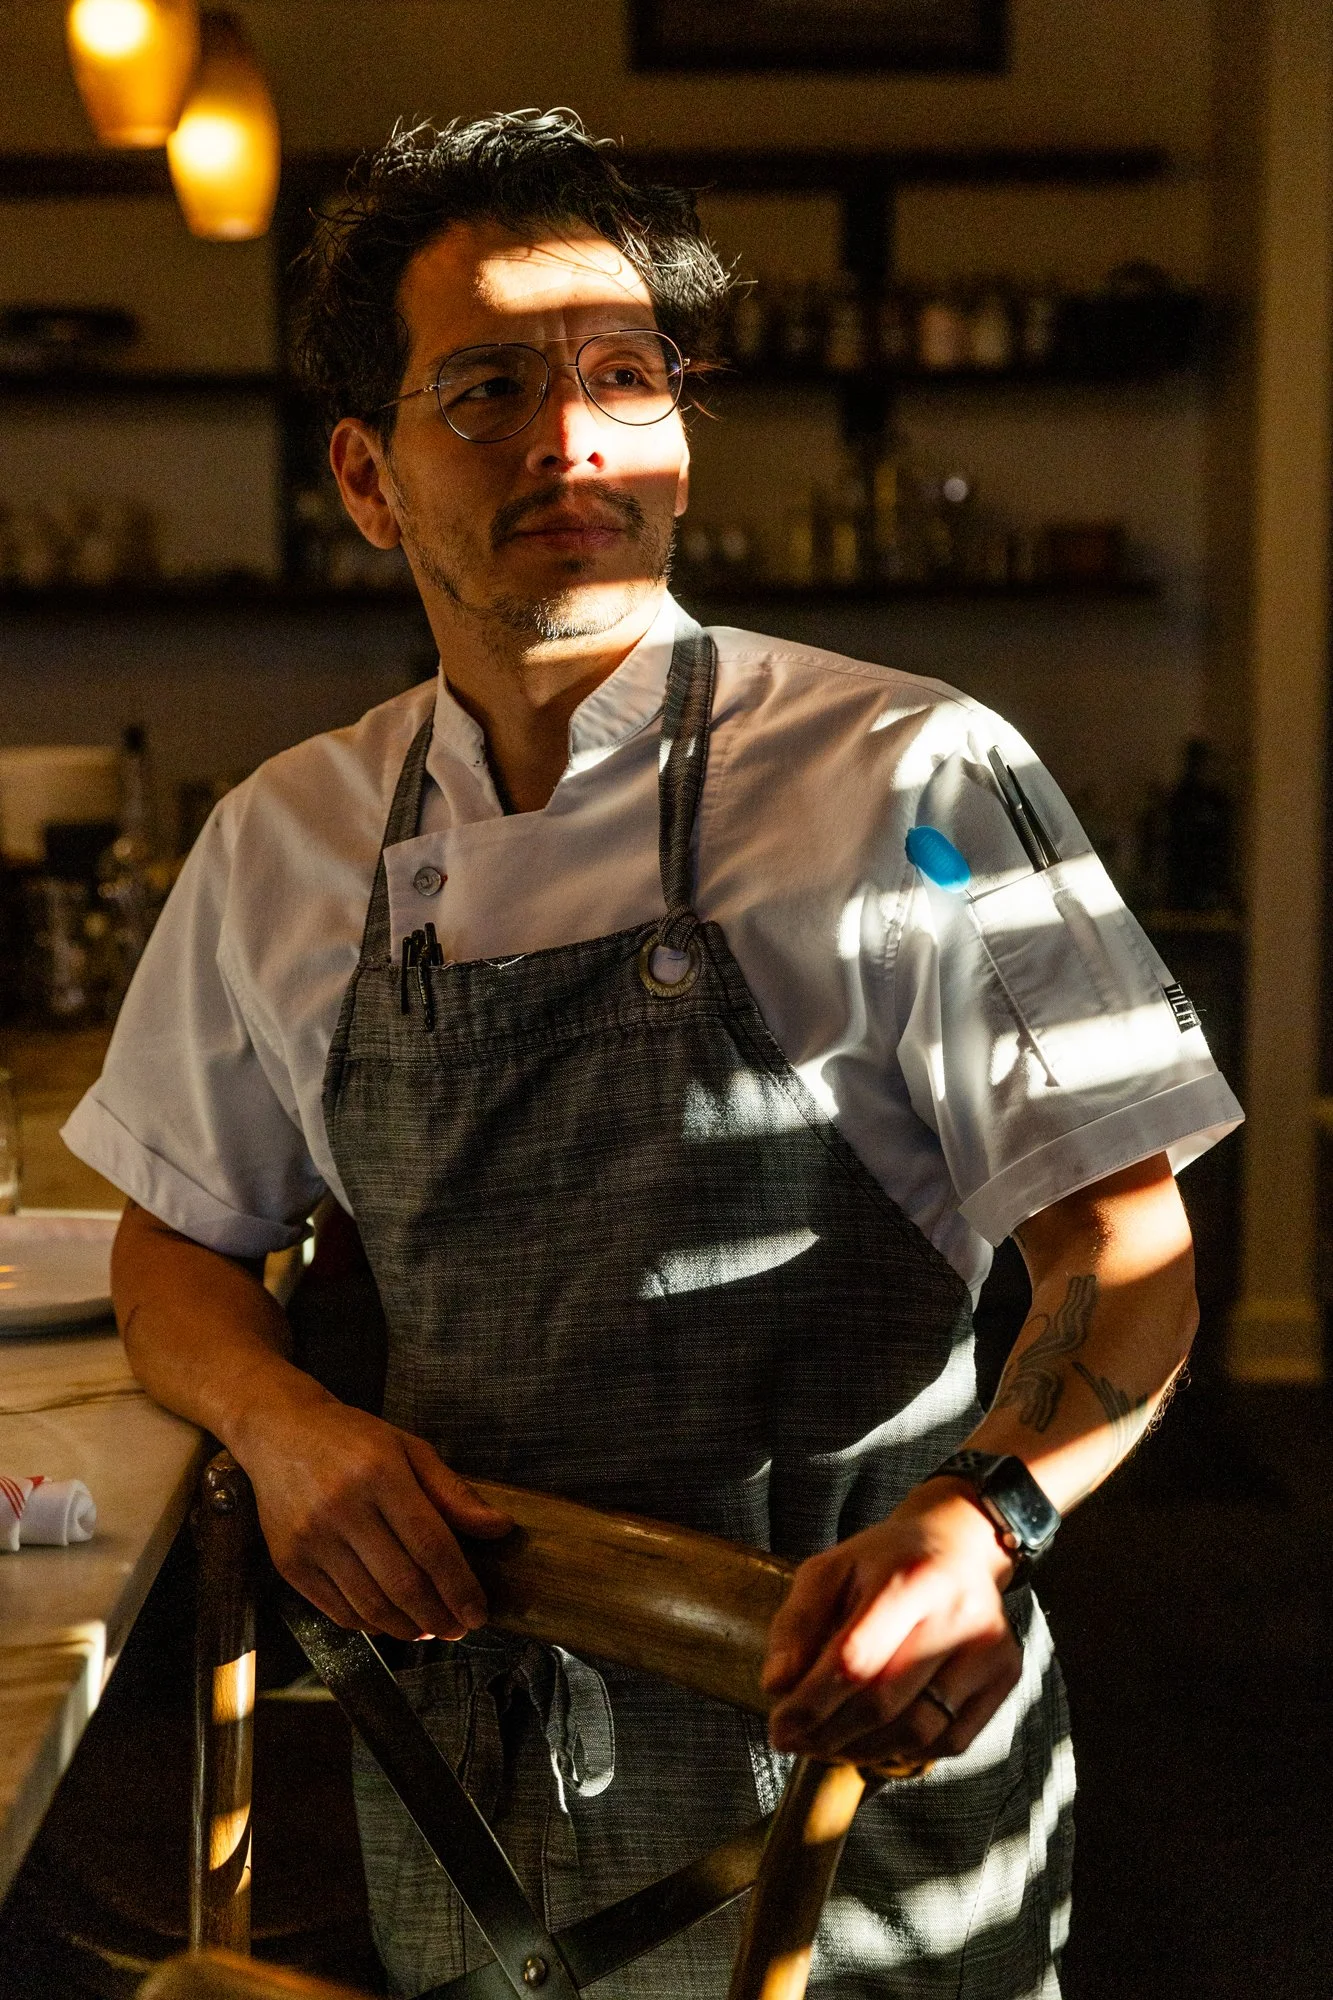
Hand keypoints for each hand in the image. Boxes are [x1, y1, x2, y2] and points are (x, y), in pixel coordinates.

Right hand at [234, 1386, 512, 1641]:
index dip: (460, 1586)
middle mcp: (341, 1507)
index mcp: (380, 1473)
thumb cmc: (352, 1439)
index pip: (430, 1544)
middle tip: (459, 1629)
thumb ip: (453, 1492)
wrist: (279, 1432)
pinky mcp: (288, 1561)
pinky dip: (370, 1624)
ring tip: (430, 1630)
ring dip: (407, 1628)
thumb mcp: (409, 1448)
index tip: (478, 1611)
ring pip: (370, 1604)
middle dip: (438, 1616)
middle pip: (402, 1582)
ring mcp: (310, 1538)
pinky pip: (337, 1609)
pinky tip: (391, 1622)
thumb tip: (500, 1528)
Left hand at [761, 1483, 1020, 1766]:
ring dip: (863, 1751)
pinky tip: (874, 1741)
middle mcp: (958, 1613)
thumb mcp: (829, 1570)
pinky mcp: (1006, 1674)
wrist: (960, 1546)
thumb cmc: (884, 1562)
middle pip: (885, 1701)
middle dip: (830, 1734)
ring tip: (827, 1746)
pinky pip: (951, 1739)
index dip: (812, 1703)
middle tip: (795, 1743)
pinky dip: (906, 1752)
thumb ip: (797, 1623)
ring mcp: (989, 1647)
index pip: (855, 1658)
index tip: (779, 1728)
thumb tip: (777, 1686)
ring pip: (919, 1730)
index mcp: (909, 1577)